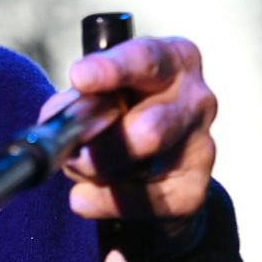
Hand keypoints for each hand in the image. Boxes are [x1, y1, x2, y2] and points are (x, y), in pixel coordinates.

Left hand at [35, 35, 217, 225]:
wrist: (157, 164)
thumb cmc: (122, 111)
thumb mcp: (99, 93)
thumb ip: (79, 100)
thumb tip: (61, 118)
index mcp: (174, 60)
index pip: (144, 59)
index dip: (111, 69)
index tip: (80, 76)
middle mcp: (196, 99)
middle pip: (149, 128)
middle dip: (102, 146)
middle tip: (73, 153)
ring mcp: (200, 146)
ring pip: (142, 167)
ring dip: (97, 171)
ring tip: (82, 168)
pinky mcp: (192, 190)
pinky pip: (137, 202)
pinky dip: (102, 201)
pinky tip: (93, 194)